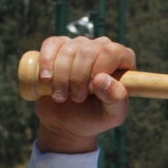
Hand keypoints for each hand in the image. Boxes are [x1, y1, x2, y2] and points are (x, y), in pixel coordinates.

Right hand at [32, 35, 133, 153]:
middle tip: (76, 98)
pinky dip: (47, 61)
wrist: (66, 123)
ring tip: (62, 96)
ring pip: (68, 49)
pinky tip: (46, 78)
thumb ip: (116, 98)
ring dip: (61, 76)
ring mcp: (79, 45)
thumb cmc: (94, 118)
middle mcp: (102, 48)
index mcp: (122, 60)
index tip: (90, 89)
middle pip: (88, 50)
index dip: (98, 69)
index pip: (112, 52)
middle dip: (78, 77)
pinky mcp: (57, 47)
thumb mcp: (112, 115)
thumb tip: (101, 78)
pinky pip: (51, 44)